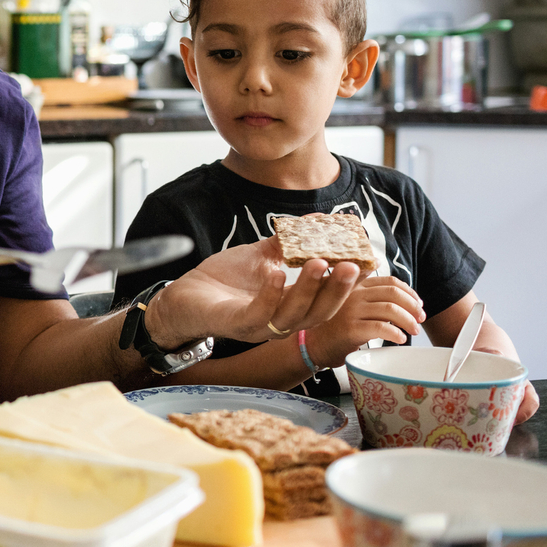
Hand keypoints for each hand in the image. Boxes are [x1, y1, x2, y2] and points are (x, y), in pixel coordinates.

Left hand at [147, 237, 360, 346]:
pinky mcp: (236, 325)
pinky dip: (271, 294)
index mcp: (290, 307)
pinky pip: (259, 315)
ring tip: (320, 263)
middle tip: (350, 266)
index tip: (362, 262)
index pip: (327, 301)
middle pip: (319, 313)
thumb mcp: (262, 256)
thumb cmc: (224, 279)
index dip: (346, 286)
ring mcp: (259, 327)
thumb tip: (318, 219)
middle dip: (337, 290)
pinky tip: (277, 273)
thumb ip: (290, 243)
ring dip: (309, 290)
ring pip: (294, 316)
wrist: (184, 295)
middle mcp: (279, 322)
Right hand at [304, 276, 425, 368]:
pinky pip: (381, 328)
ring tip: (413, 330)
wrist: (315, 344)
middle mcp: (352, 294)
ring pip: (390, 310)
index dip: (410, 292)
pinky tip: (400, 339)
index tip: (418, 304)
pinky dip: (396, 333)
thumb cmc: (336, 324)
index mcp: (355, 285)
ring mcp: (351, 310)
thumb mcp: (349, 300)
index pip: (390, 282)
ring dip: (408, 321)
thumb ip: (367, 289)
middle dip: (413, 306)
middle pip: (393, 294)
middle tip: (420, 319)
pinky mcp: (351, 328)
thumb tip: (393, 277)